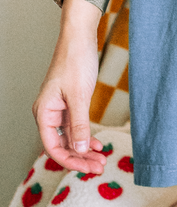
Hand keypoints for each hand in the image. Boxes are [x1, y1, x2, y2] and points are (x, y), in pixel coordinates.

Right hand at [32, 30, 106, 174]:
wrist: (80, 37)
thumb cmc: (75, 61)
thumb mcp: (79, 95)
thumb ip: (79, 124)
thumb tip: (79, 151)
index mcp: (44, 113)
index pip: (53, 147)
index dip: (70, 161)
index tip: (87, 169)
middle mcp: (49, 113)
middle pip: (62, 145)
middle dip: (80, 158)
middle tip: (100, 168)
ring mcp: (60, 109)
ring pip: (70, 137)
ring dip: (85, 149)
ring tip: (101, 160)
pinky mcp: (71, 103)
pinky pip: (76, 126)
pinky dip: (86, 136)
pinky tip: (97, 145)